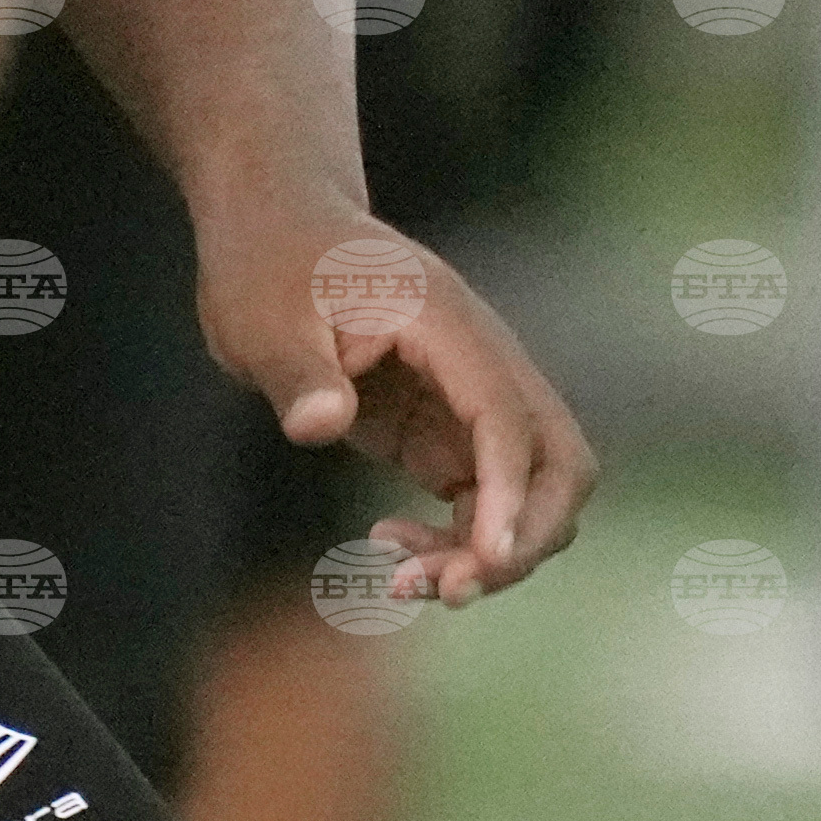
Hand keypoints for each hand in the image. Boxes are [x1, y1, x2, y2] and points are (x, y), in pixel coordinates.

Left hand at [200, 208, 596, 610]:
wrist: (274, 230)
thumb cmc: (267, 265)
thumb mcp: (261, 318)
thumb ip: (296, 374)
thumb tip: (320, 424)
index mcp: (448, 326)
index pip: (507, 419)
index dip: (508, 493)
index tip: (486, 559)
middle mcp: (481, 363)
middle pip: (559, 463)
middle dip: (523, 537)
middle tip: (446, 590)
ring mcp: (470, 399)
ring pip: (527, 493)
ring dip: (487, 550)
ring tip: (399, 581)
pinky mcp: (446, 428)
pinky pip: (482, 499)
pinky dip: (455, 538)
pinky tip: (387, 543)